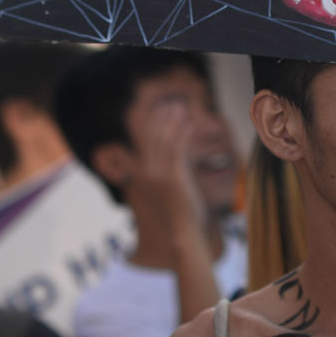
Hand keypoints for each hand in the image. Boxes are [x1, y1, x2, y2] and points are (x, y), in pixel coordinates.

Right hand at [136, 98, 207, 233]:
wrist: (183, 233)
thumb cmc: (181, 215)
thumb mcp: (174, 189)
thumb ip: (173, 172)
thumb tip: (181, 158)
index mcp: (146, 176)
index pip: (146, 145)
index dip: (151, 126)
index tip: (158, 110)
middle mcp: (149, 173)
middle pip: (152, 139)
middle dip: (161, 119)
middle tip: (169, 103)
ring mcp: (160, 175)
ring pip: (164, 141)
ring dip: (172, 122)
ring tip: (179, 107)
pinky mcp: (173, 177)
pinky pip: (178, 149)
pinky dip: (183, 134)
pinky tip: (190, 123)